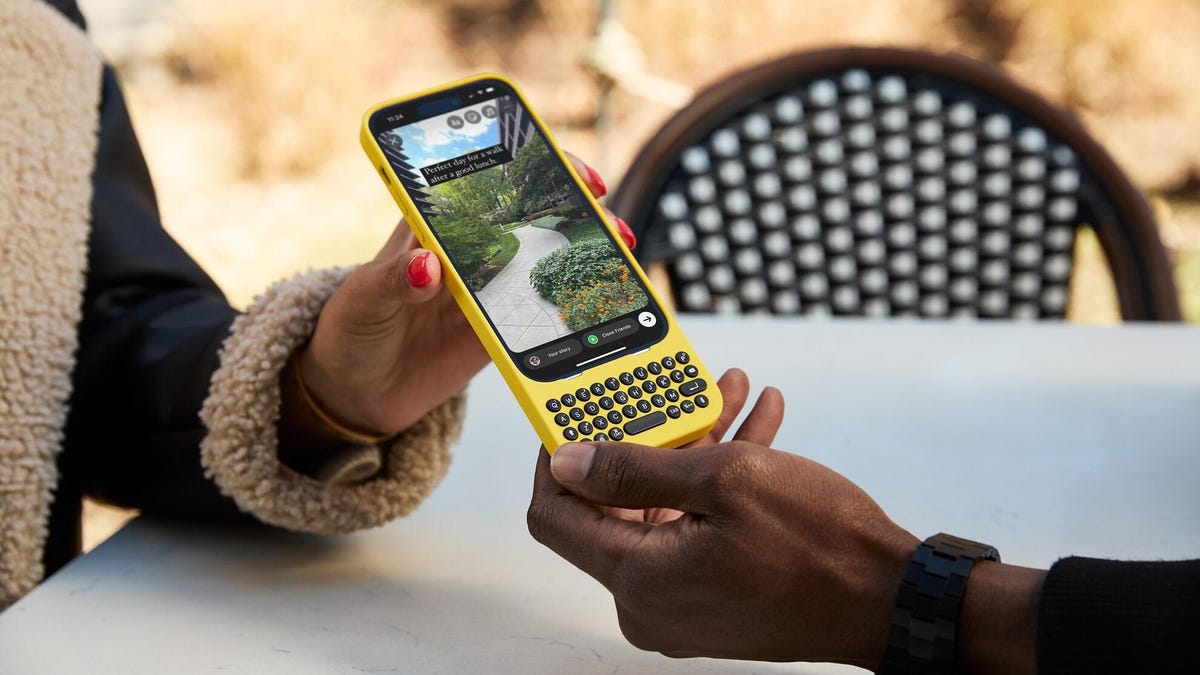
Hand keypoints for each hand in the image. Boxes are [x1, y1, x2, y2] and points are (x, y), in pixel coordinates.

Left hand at [297, 154, 618, 434]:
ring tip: (617, 250)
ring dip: (584, 251)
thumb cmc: (349, 331)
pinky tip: (598, 297)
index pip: (488, 182)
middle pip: (531, 216)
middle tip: (604, 214)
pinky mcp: (501, 331)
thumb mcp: (363, 299)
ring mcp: (489, 291)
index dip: (530, 165)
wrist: (353, 394)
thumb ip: (396, 280)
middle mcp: (469, 252)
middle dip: (574, 206)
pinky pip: (543, 309)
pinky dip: (573, 301)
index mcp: (435, 227)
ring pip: (547, 258)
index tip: (563, 168)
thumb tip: (429, 266)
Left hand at [527, 370, 918, 666]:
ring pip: (665, 511)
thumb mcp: (726, 482)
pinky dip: (717, 484)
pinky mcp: (714, 598)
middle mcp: (650, 603)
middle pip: (615, 508)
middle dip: (647, 439)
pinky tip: (758, 426)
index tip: (574, 414)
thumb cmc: (820, 544)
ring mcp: (683, 605)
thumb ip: (634, 469)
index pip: (556, 517)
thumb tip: (566, 461)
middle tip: (671, 391)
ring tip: (731, 394)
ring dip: (694, 450)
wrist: (894, 599)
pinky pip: (696, 531)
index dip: (556, 460)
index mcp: (638, 581)